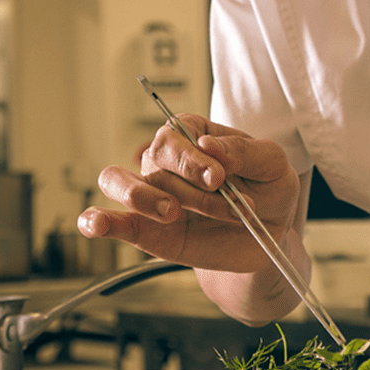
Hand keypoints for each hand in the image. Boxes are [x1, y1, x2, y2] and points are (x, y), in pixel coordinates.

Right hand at [77, 116, 302, 274]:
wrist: (271, 236)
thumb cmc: (268, 190)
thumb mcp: (272, 163)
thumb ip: (244, 151)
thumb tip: (209, 147)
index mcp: (192, 135)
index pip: (174, 134)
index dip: (192, 156)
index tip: (220, 177)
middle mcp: (166, 162)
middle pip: (154, 159)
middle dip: (187, 182)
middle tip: (218, 195)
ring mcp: (151, 196)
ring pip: (119, 181)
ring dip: (142, 195)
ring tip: (172, 212)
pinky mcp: (147, 232)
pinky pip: (112, 222)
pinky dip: (97, 220)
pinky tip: (97, 224)